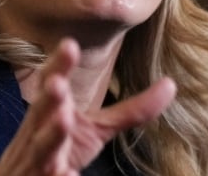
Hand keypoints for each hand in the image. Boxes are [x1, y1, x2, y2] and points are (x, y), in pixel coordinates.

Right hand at [0, 38, 176, 175]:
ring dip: (52, 134)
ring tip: (63, 120)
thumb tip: (171, 84)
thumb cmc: (60, 149)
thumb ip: (131, 110)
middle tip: (59, 83)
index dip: (59, 65)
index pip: (52, 82)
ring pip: (42, 147)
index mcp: (51, 111)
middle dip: (51, 97)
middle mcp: (40, 131)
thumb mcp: (97, 129)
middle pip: (41, 111)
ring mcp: (37, 159)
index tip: (70, 44)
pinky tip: (67, 174)